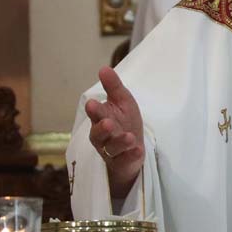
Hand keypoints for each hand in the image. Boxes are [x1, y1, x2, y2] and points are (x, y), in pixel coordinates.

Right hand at [85, 67, 144, 198]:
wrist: (132, 149)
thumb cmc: (124, 122)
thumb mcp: (122, 102)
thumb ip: (113, 87)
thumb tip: (103, 68)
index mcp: (101, 119)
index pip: (96, 114)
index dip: (94, 110)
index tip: (92, 103)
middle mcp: (103, 136)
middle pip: (99, 133)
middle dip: (102, 128)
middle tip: (108, 123)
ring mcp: (112, 151)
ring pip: (112, 148)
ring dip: (120, 142)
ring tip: (129, 137)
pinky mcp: (123, 163)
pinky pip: (125, 161)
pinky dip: (131, 156)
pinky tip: (138, 151)